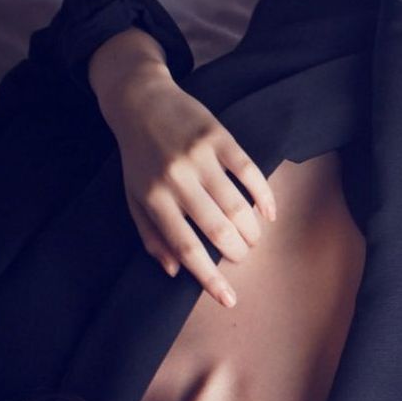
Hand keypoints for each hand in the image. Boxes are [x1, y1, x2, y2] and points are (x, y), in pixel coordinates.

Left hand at [102, 69, 276, 307]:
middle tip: (241, 255)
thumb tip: (175, 270)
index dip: (210, 279)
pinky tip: (268, 213)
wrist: (140, 101)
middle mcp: (176, 180)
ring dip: (251, 230)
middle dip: (237, 252)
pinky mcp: (219, 137)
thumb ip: (151, 236)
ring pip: (237, 206)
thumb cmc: (138, 157)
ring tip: (252, 237)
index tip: (228, 299)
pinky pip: (251, 173)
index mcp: (153, 199)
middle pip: (218, 230)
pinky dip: (264, 197)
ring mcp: (199, 158)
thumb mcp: (133, 198)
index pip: (187, 248)